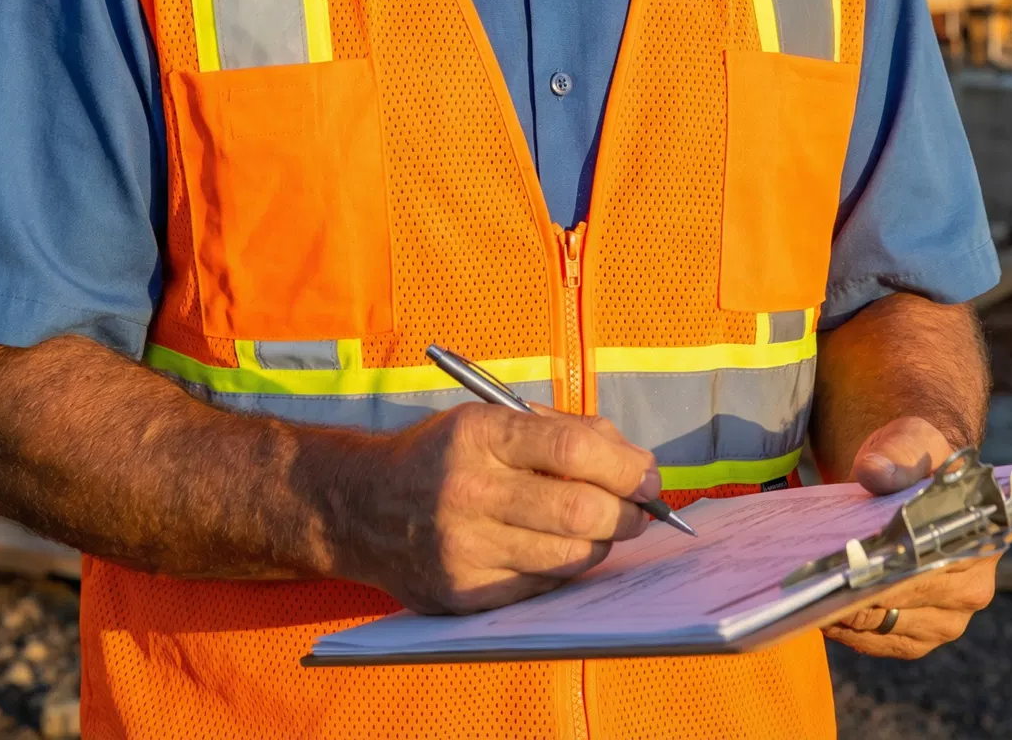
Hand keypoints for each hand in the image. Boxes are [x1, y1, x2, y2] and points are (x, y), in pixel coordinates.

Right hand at [334, 403, 658, 614]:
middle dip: (627, 512)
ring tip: (608, 529)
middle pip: (578, 511)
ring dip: (603, 544)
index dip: (623, 466)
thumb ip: (562, 432)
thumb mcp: (490, 419)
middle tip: (642, 509)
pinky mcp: (463, 593)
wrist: (363, 505)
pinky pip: (541, 586)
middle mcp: (468, 492)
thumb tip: (634, 463)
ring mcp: (464, 548)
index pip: (570, 450)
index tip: (649, 474)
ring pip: (568, 557)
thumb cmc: (443, 454)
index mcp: (478, 435)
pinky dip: (567, 569)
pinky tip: (566, 551)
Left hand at [824, 415, 997, 658]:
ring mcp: (948, 618)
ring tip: (812, 602)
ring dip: (851, 620)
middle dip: (862, 600)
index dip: (888, 573)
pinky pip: (884, 642)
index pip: (931, 569)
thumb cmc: (914, 457)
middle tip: (818, 591)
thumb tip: (875, 472)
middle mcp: (973, 588)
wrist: (910, 473)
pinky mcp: (921, 633)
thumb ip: (896, 455)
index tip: (850, 572)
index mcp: (980, 544)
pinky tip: (823, 615)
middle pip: (909, 605)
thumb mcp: (908, 442)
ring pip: (893, 630)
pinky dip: (853, 632)